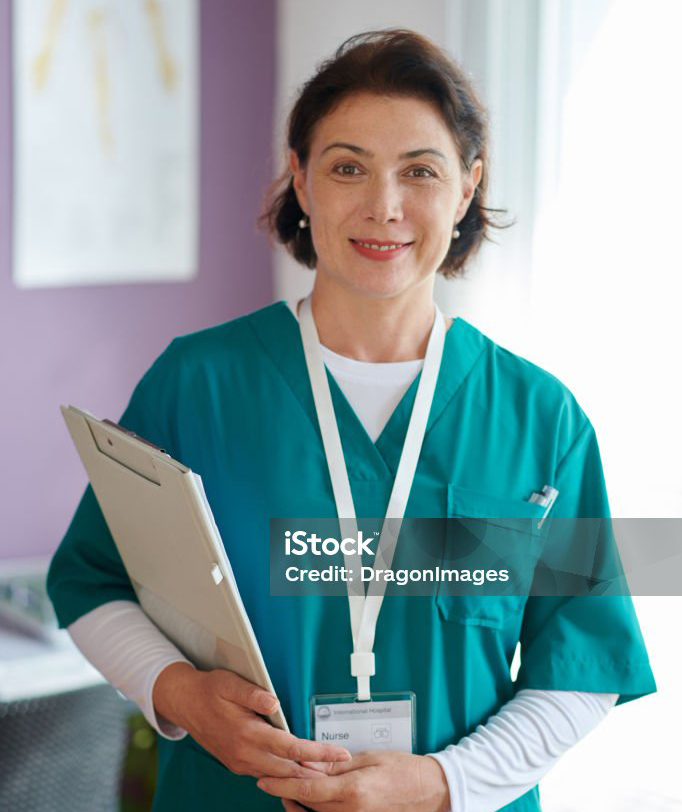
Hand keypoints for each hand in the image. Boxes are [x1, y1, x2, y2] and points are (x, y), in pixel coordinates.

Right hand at [152, 663, 351, 779]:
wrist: (184, 704)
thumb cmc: (209, 690)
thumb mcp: (229, 683)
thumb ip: (253, 693)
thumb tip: (274, 702)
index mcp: (246, 734)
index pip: (291, 749)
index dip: (318, 752)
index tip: (339, 753)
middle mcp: (244, 754)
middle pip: (289, 770)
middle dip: (317, 770)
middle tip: (341, 765)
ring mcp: (240, 763)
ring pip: (278, 776)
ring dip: (302, 775)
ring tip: (327, 768)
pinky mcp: (238, 764)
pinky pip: (266, 774)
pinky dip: (285, 774)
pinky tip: (299, 769)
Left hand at [255, 750, 449, 811]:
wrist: (433, 793)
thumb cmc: (406, 771)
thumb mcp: (369, 759)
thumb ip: (337, 764)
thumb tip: (310, 762)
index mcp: (352, 791)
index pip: (307, 788)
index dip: (282, 784)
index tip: (264, 779)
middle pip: (307, 803)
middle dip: (286, 791)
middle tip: (271, 776)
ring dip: (299, 802)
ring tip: (286, 788)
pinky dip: (316, 810)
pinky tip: (309, 800)